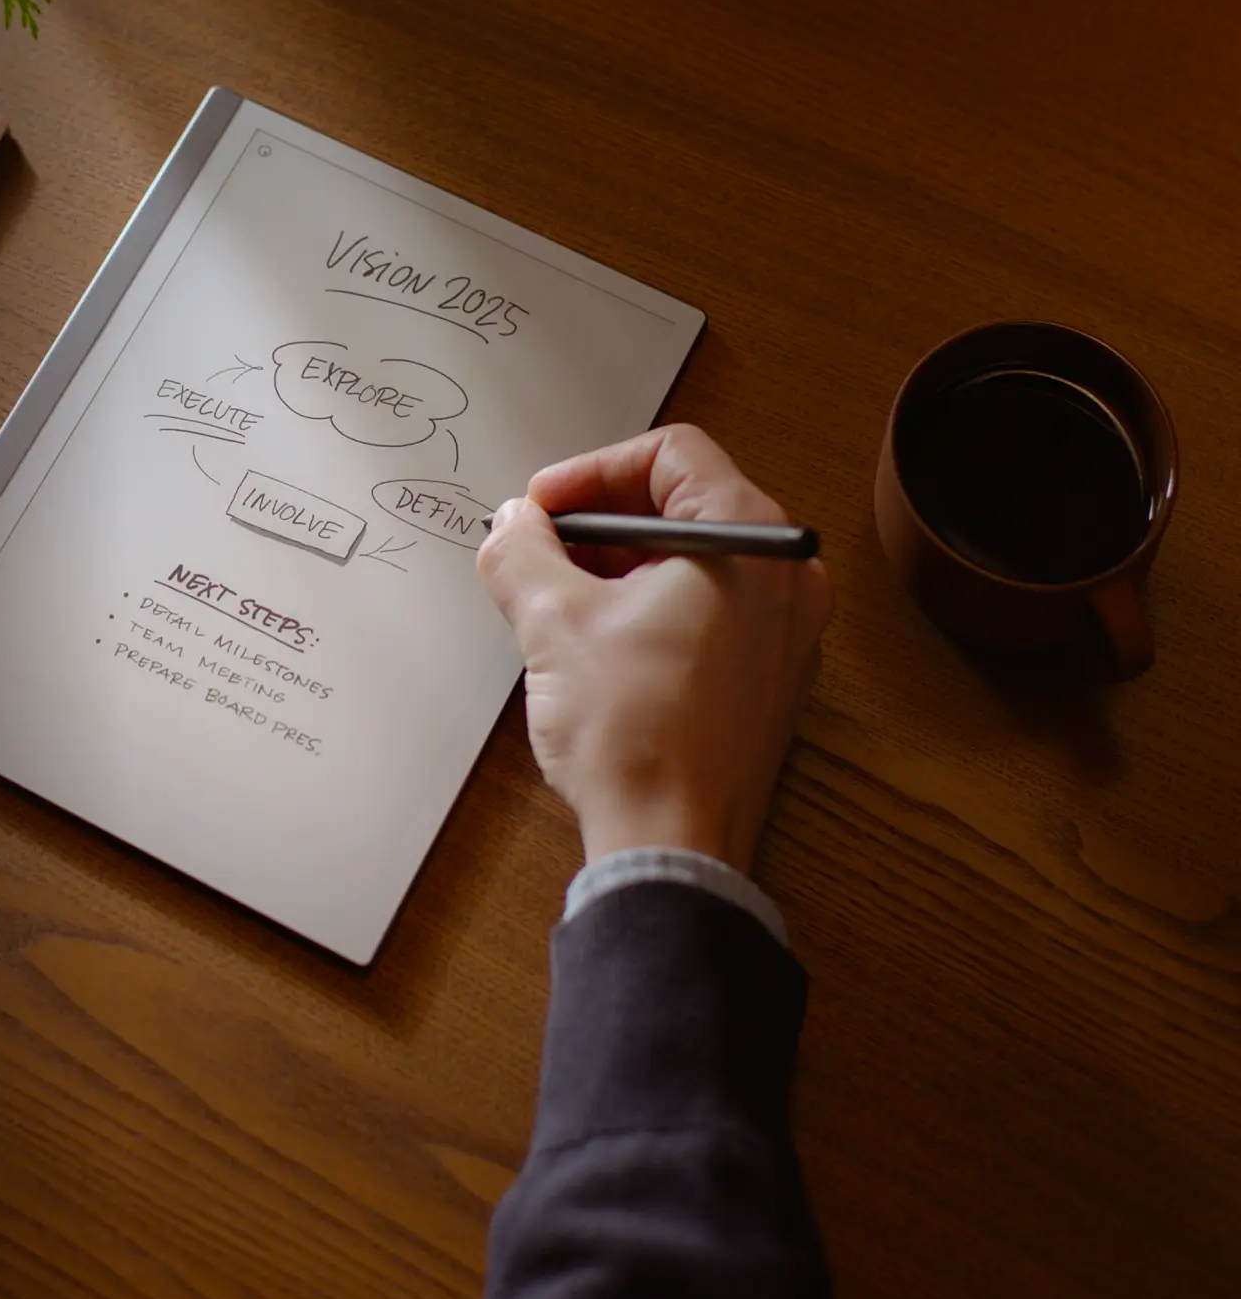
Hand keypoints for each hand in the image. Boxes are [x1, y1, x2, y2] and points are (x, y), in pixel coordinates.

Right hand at [474, 425, 831, 871]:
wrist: (671, 843)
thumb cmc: (635, 736)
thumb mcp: (552, 621)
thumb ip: (521, 550)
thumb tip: (512, 524)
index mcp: (749, 541)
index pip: (671, 454)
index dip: (590, 470)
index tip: (541, 508)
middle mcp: (785, 577)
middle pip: (684, 503)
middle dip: (599, 520)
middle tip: (539, 549)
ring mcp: (785, 631)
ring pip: (693, 560)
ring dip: (619, 565)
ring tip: (556, 599)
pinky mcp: (768, 677)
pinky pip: (709, 610)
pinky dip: (650, 607)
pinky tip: (595, 644)